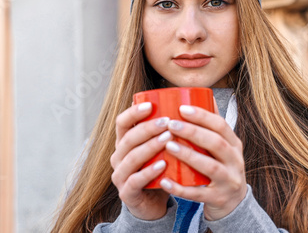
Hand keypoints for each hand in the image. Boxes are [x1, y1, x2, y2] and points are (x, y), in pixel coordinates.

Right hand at [110, 102, 171, 219]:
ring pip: (132, 158)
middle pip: (128, 138)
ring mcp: (120, 176)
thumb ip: (165, 130)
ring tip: (168, 139)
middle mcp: (118, 157)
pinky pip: (136, 180)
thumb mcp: (160, 149)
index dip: (133, 112)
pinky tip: (164, 165)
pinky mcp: (127, 193)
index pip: (122, 122)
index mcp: (123, 143)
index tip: (151, 105)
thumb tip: (189, 103)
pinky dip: (149, 172)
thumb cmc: (159, 170)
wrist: (153, 204)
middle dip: (148, 128)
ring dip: (150, 147)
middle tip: (168, 122)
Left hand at [159, 103, 246, 220]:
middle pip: (217, 144)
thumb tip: (201, 93)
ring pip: (210, 168)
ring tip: (168, 146)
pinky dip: (181, 188)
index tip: (181, 108)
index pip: (221, 126)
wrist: (233, 204)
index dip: (203, 116)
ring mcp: (229, 182)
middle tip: (170, 124)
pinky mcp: (218, 199)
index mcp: (234, 145)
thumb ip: (212, 124)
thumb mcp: (222, 146)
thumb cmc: (220, 166)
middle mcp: (235, 162)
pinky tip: (164, 181)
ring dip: (189, 156)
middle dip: (193, 132)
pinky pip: (198, 194)